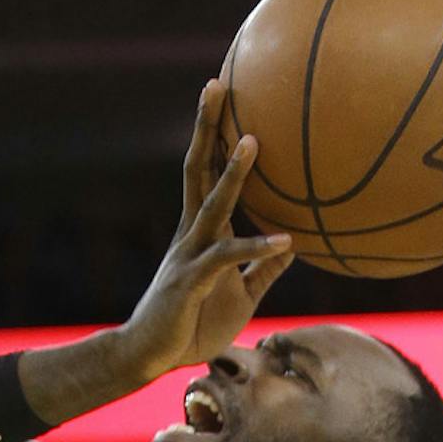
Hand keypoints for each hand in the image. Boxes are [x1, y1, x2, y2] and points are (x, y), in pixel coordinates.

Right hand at [119, 82, 293, 377]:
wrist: (148, 357)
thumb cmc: (191, 327)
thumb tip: (294, 248)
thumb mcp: (240, 296)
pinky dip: (257, 248)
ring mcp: (190, 254)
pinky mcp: (193, 281)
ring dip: (232, 173)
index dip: (215, 134)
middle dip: (207, 127)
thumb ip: (262, 271)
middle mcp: (192, 233)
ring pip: (212, 204)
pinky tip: (285, 241)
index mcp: (201, 232)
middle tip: (216, 84)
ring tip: (253, 140)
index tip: (224, 96)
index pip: (206, 172)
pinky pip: (228, 258)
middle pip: (198, 168)